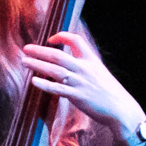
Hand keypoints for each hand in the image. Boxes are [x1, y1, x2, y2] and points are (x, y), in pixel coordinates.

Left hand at [21, 30, 144, 145]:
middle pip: (59, 55)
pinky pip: (58, 89)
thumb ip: (85, 66)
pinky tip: (33, 81)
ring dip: (37, 64)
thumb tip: (70, 64)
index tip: (50, 39)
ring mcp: (80, 82)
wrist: (121, 109)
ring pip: (55, 70)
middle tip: (26, 48)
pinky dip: (45, 84)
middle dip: (40, 51)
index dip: (61, 36)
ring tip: (24, 61)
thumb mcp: (99, 73)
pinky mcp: (77, 96)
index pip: (76, 40)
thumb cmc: (109, 92)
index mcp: (92, 60)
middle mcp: (85, 68)